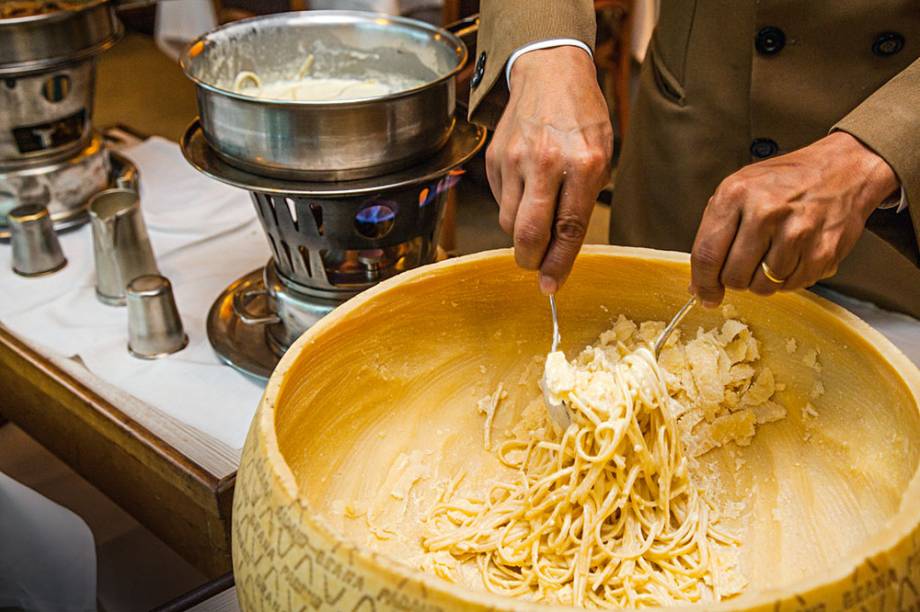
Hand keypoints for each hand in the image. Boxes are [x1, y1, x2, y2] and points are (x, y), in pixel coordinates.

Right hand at [486, 46, 612, 293]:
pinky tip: (525, 191)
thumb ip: (582, 201)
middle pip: (530, 232)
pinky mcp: (495, 157)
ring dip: (520, 236)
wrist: (549, 73)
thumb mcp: (600, 156)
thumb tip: (561, 248)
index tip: (551, 286)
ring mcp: (516, 158)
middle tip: (535, 267)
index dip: (559, 264)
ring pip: (509, 222)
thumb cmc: (582, 118)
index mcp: (585, 162)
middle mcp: (548, 161)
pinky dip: (511, 209)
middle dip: (531, 260)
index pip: (569, 228)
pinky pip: (499, 202)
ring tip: (534, 222)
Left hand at [689, 132, 898, 305]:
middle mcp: (765, 212)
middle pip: (733, 276)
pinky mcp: (822, 252)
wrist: (843, 170)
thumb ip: (715, 231)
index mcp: (737, 194)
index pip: (707, 254)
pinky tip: (792, 256)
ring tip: (771, 256)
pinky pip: (791, 286)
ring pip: (762, 286)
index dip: (703, 283)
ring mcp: (796, 233)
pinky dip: (788, 279)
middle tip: (744, 267)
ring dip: (762, 281)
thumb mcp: (740, 188)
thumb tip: (699, 283)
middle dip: (733, 280)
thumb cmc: (786, 181)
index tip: (704, 295)